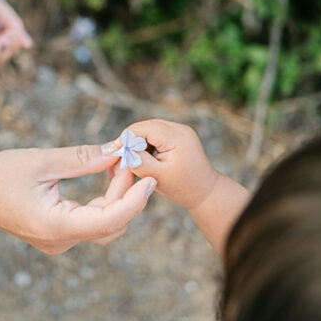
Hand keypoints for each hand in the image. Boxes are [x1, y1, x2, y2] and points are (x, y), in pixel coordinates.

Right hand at [0, 142, 155, 253]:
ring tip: (118, 161)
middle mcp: (60, 240)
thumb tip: (115, 152)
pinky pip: (89, 221)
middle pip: (111, 223)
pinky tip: (104, 174)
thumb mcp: (42, 160)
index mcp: (57, 226)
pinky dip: (102, 200)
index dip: (135, 200)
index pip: (110, 219)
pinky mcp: (54, 232)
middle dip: (126, 191)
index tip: (150, 178)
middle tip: (129, 156)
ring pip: (102, 223)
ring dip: (116, 196)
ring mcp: (57, 240)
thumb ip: (82, 158)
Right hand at [104, 119, 218, 209]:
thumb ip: (139, 161)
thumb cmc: (183, 188)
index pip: (145, 128)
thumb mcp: (157, 176)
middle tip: (120, 155)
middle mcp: (180, 129)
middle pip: (146, 126)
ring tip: (132, 159)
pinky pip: (157, 134)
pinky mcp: (178, 136)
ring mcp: (180, 131)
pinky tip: (143, 157)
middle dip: (132, 139)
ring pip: (150, 129)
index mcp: (177, 137)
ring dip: (139, 142)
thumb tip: (122, 149)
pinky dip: (147, 144)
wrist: (205, 194)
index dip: (127, 137)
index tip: (115, 150)